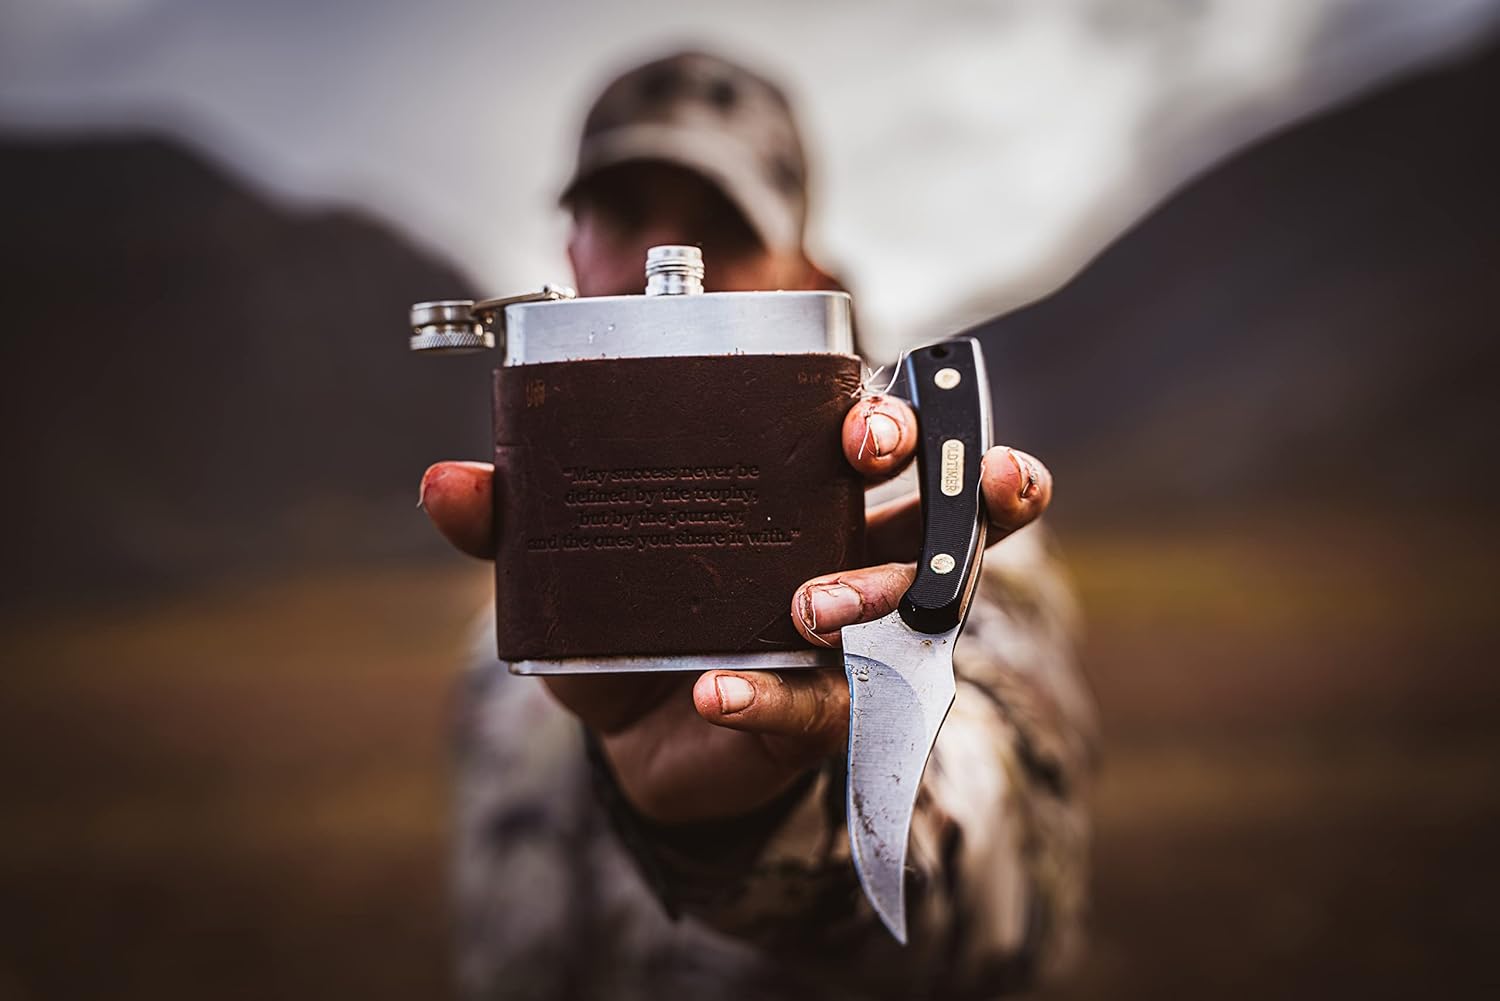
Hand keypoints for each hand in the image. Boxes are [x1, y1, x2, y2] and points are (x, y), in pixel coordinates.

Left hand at [420, 395, 1052, 823]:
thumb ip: (517, 521)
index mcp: (802, 490)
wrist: (643, 740)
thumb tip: (445, 482)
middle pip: (935, 502)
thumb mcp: (570, 565)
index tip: (859, 417)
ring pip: (925, 602)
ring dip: (882, 590)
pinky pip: (814, 707)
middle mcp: (851, 551)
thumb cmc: (630, 620)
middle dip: (937, 475)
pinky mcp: (821, 714)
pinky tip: (718, 692)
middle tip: (866, 458)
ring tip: (816, 604)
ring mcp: (852, 637)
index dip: (889, 415)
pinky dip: (766, 699)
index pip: (870, 434)